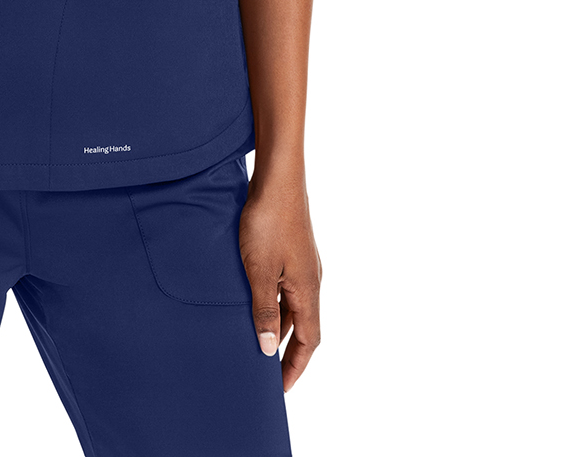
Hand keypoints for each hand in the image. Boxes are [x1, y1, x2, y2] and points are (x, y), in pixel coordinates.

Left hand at [239, 172, 321, 391]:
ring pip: (293, 305)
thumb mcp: (259, 271)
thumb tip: (268, 350)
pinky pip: (286, 286)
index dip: (295, 366)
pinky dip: (274, 301)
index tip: (280, 388)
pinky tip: (253, 300)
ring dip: (279, 324)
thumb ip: (263, 311)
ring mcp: (302, 263)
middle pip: (303, 326)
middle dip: (286, 350)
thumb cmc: (268, 221)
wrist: (278, 177)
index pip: (309, 341)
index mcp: (308, 290)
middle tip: (265, 371)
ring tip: (256, 341)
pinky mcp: (292, 248)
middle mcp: (311, 280)